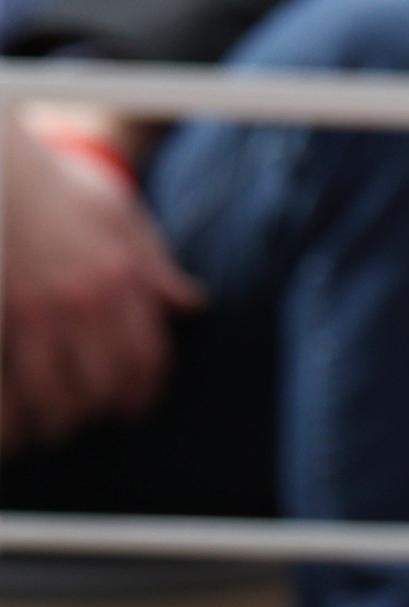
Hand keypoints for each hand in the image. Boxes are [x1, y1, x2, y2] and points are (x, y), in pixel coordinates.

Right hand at [0, 118, 201, 453]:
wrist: (8, 174)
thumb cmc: (65, 189)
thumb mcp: (123, 219)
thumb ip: (156, 269)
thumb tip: (191, 304)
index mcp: (123, 281)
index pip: (146, 357)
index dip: (143, 393)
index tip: (135, 410)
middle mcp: (83, 304)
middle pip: (101, 387)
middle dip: (96, 415)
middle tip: (87, 422)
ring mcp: (33, 315)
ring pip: (51, 396)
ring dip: (51, 425)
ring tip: (45, 432)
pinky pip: (5, 387)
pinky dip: (9, 415)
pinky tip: (11, 429)